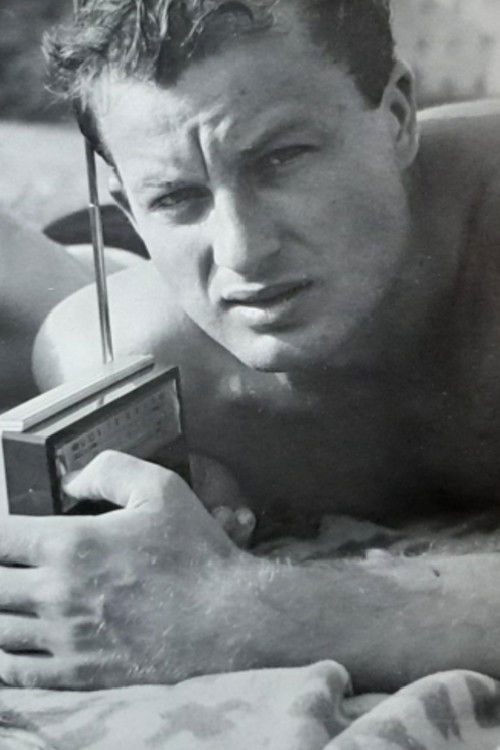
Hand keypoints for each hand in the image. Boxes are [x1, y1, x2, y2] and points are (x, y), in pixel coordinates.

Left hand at [0, 451, 251, 688]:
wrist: (226, 616)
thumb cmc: (196, 553)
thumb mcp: (160, 488)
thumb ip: (109, 470)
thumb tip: (72, 481)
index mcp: (70, 544)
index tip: (9, 537)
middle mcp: (57, 593)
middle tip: (13, 565)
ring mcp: (64, 637)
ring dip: (1, 611)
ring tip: (15, 600)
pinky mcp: (77, 672)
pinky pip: (17, 670)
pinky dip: (6, 656)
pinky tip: (16, 641)